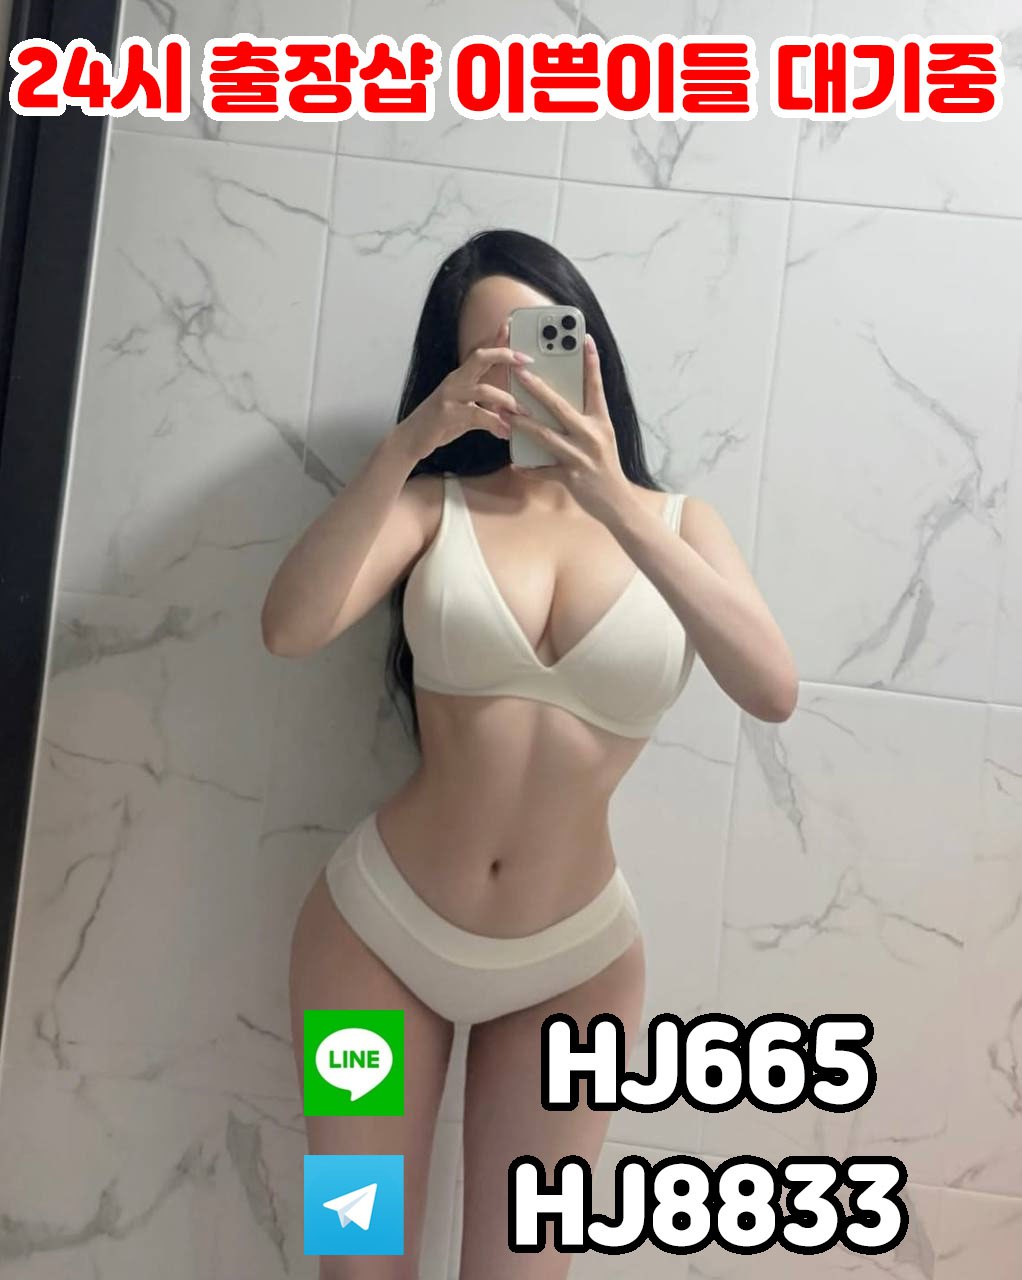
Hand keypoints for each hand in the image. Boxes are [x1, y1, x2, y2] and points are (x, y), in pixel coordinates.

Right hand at [392, 319, 530, 462]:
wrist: (411, 439)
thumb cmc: (440, 423)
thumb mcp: (465, 409)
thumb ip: (486, 405)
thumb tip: (510, 408)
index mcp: (460, 377)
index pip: (482, 353)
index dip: (499, 341)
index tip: (515, 331)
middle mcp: (454, 382)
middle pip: (480, 357)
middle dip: (505, 355)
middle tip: (526, 361)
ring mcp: (449, 397)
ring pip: (483, 389)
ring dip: (507, 400)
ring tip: (523, 412)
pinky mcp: (446, 414)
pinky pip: (476, 415)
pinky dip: (494, 423)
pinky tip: (505, 432)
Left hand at [509, 333, 631, 522]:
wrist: (617, 503)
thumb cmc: (606, 468)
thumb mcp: (603, 438)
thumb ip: (586, 419)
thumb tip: (563, 401)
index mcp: (601, 422)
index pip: (595, 387)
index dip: (591, 362)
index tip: (583, 338)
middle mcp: (592, 435)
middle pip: (560, 407)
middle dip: (538, 389)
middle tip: (520, 372)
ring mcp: (581, 456)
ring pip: (546, 435)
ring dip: (522, 424)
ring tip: (505, 413)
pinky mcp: (571, 477)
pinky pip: (544, 470)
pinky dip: (529, 467)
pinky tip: (515, 462)